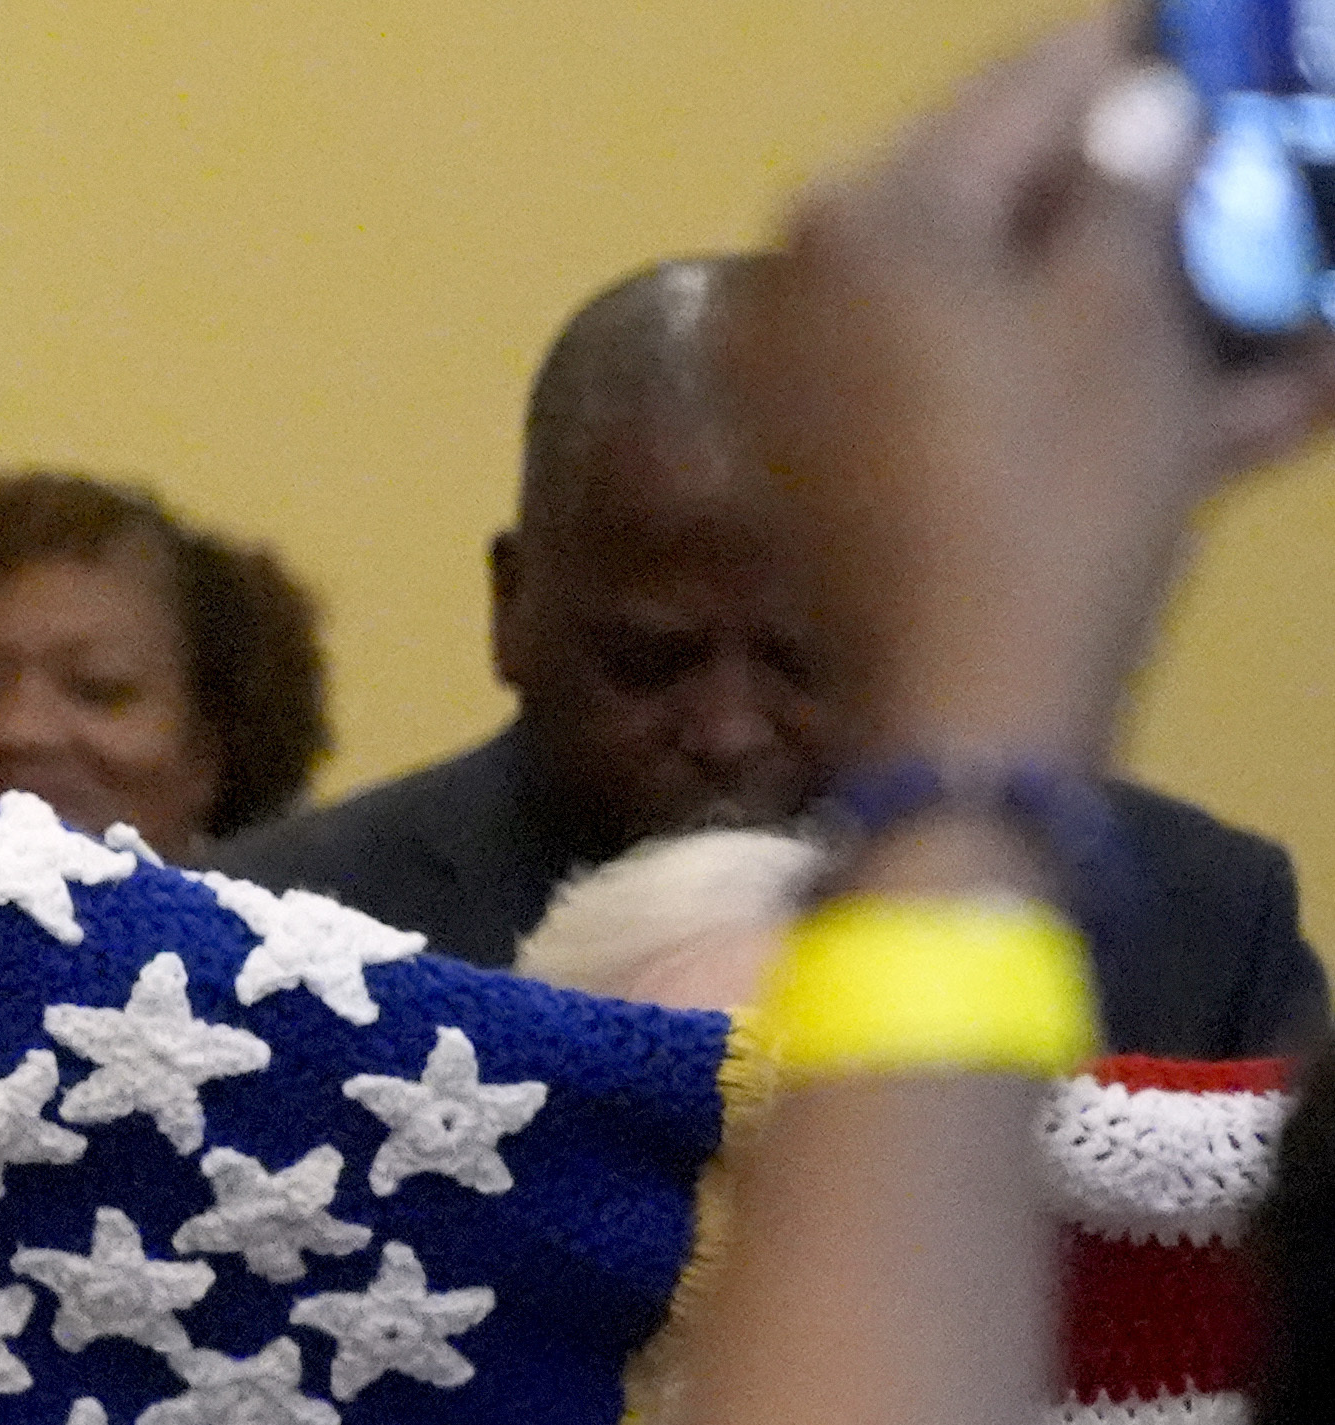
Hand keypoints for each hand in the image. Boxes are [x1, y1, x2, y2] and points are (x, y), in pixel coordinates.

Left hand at [745, 19, 1334, 775]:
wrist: (965, 709)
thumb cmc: (1056, 487)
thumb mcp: (1124, 313)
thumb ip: (1132, 185)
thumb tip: (1141, 106)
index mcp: (872, 210)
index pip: (1032, 85)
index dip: (1139, 62)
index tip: (1206, 49)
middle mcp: (810, 276)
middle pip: (1009, 197)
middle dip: (1145, 192)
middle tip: (1245, 178)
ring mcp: (807, 377)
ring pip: (1007, 305)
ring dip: (1140, 298)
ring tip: (1266, 314)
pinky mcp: (834, 466)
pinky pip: (977, 393)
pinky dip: (1081, 385)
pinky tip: (1238, 392)